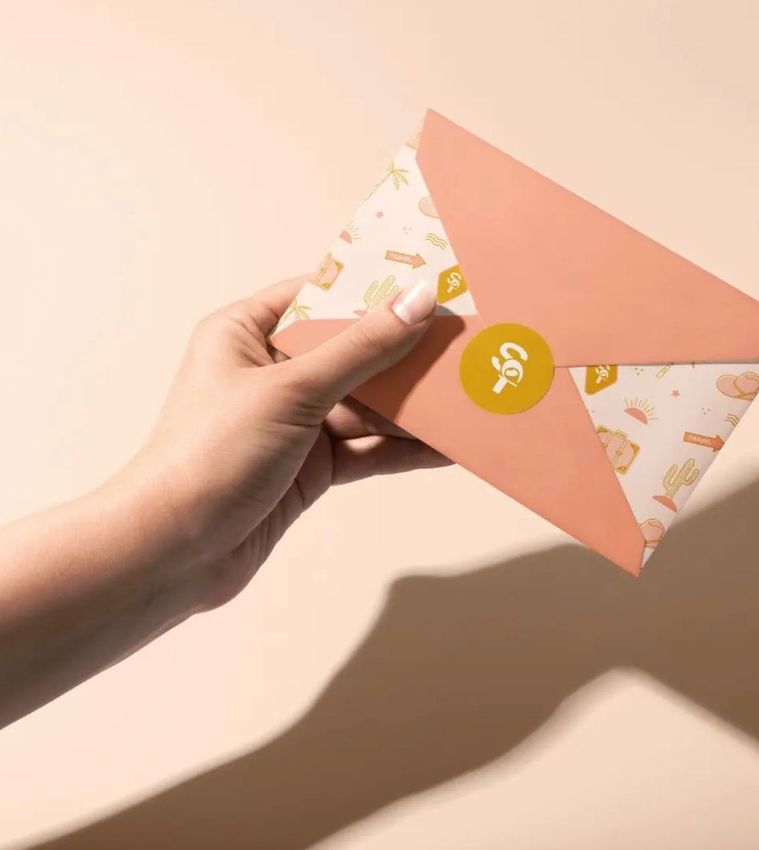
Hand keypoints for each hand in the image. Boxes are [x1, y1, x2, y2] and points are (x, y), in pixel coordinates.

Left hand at [114, 275, 445, 608]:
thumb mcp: (291, 391)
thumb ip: (360, 349)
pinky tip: (447, 445)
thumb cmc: (211, 455)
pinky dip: (404, 448)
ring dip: (414, 406)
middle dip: (406, 353)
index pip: (321, 296)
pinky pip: (368, 449)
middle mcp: (272, 372)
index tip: (430, 284)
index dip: (375, 289)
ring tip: (470, 394)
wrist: (174, 553)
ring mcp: (295, 422)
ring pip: (367, 404)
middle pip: (353, 352)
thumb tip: (416, 301)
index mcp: (248, 333)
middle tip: (465, 341)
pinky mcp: (313, 466)